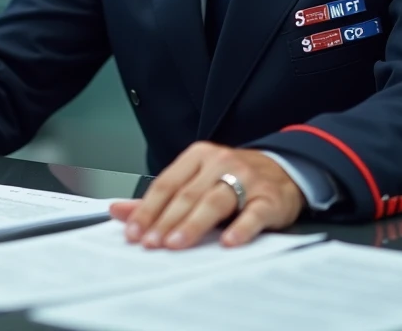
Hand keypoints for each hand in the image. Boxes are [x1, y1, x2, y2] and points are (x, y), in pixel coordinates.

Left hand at [109, 143, 304, 249]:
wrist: (284, 171)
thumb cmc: (232, 178)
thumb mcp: (196, 181)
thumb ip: (158, 198)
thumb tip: (118, 210)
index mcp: (198, 156)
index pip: (166, 184)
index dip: (147, 209)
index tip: (133, 232)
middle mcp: (221, 163)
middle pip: (187, 194)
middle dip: (165, 221)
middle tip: (151, 244)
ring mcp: (247, 179)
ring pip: (215, 201)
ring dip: (193, 224)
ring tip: (176, 243)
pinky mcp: (270, 198)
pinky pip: (253, 214)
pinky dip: (240, 228)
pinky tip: (227, 242)